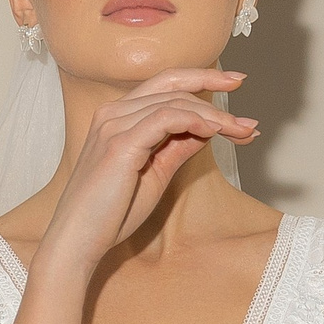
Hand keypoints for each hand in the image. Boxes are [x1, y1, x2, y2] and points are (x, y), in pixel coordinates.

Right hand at [36, 69, 256, 280]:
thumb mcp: (154, 175)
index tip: (235, 85)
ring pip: (175, 102)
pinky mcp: (121, 143)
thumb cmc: (109, 215)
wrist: (78, 242)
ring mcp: (114, 125)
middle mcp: (113, 113)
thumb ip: (176, 148)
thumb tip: (206, 129)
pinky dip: (196, 120)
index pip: (165, 86)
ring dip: (215, 115)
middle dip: (214, 86)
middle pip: (173, 84)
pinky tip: (215, 131)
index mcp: (117, 117)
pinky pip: (167, 118)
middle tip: (246, 95)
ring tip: (242, 130)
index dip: (202, 81)